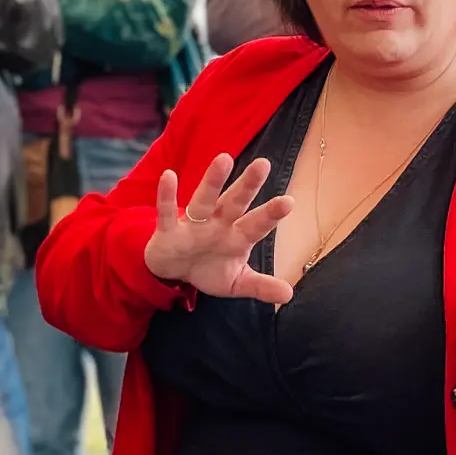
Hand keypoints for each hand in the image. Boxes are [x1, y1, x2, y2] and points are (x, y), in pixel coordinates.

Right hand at [143, 153, 295, 304]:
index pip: (257, 225)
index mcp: (237, 237)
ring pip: (204, 200)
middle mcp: (218, 224)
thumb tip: (288, 295)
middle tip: (263, 164)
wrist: (173, 274)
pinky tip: (169, 176)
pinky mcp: (169, 230)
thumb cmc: (209, 270)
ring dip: (212, 181)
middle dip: (248, 185)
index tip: (289, 202)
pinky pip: (167, 211)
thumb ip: (260, 287)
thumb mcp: (236, 283)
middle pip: (235, 203)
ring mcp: (194, 224)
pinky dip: (166, 195)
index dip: (271, 214)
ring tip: (224, 159)